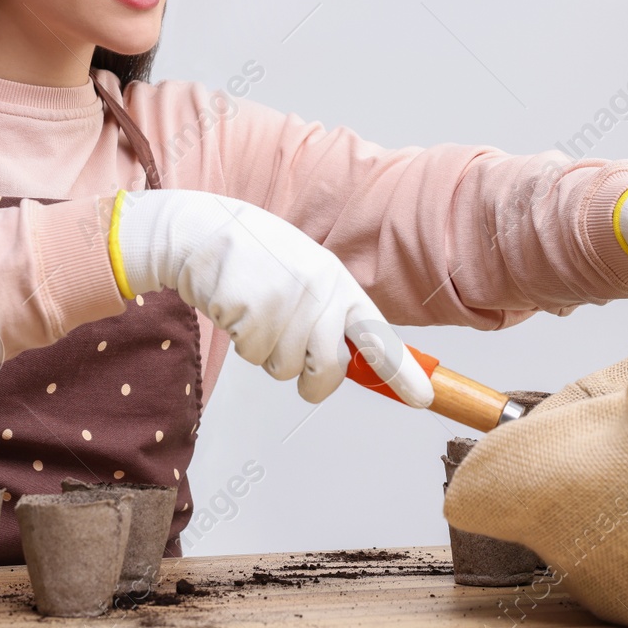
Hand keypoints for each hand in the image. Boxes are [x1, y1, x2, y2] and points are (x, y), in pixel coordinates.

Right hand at [112, 189, 434, 406]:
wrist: (203, 230)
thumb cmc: (258, 255)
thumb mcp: (306, 272)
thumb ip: (331, 312)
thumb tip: (355, 362)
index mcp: (337, 282)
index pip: (376, 334)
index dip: (401, 371)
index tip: (423, 398)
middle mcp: (316, 292)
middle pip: (327, 370)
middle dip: (311, 379)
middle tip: (296, 364)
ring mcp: (282, 302)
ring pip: (283, 369)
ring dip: (267, 352)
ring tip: (257, 314)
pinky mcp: (248, 311)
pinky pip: (252, 355)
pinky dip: (242, 341)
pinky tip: (237, 309)